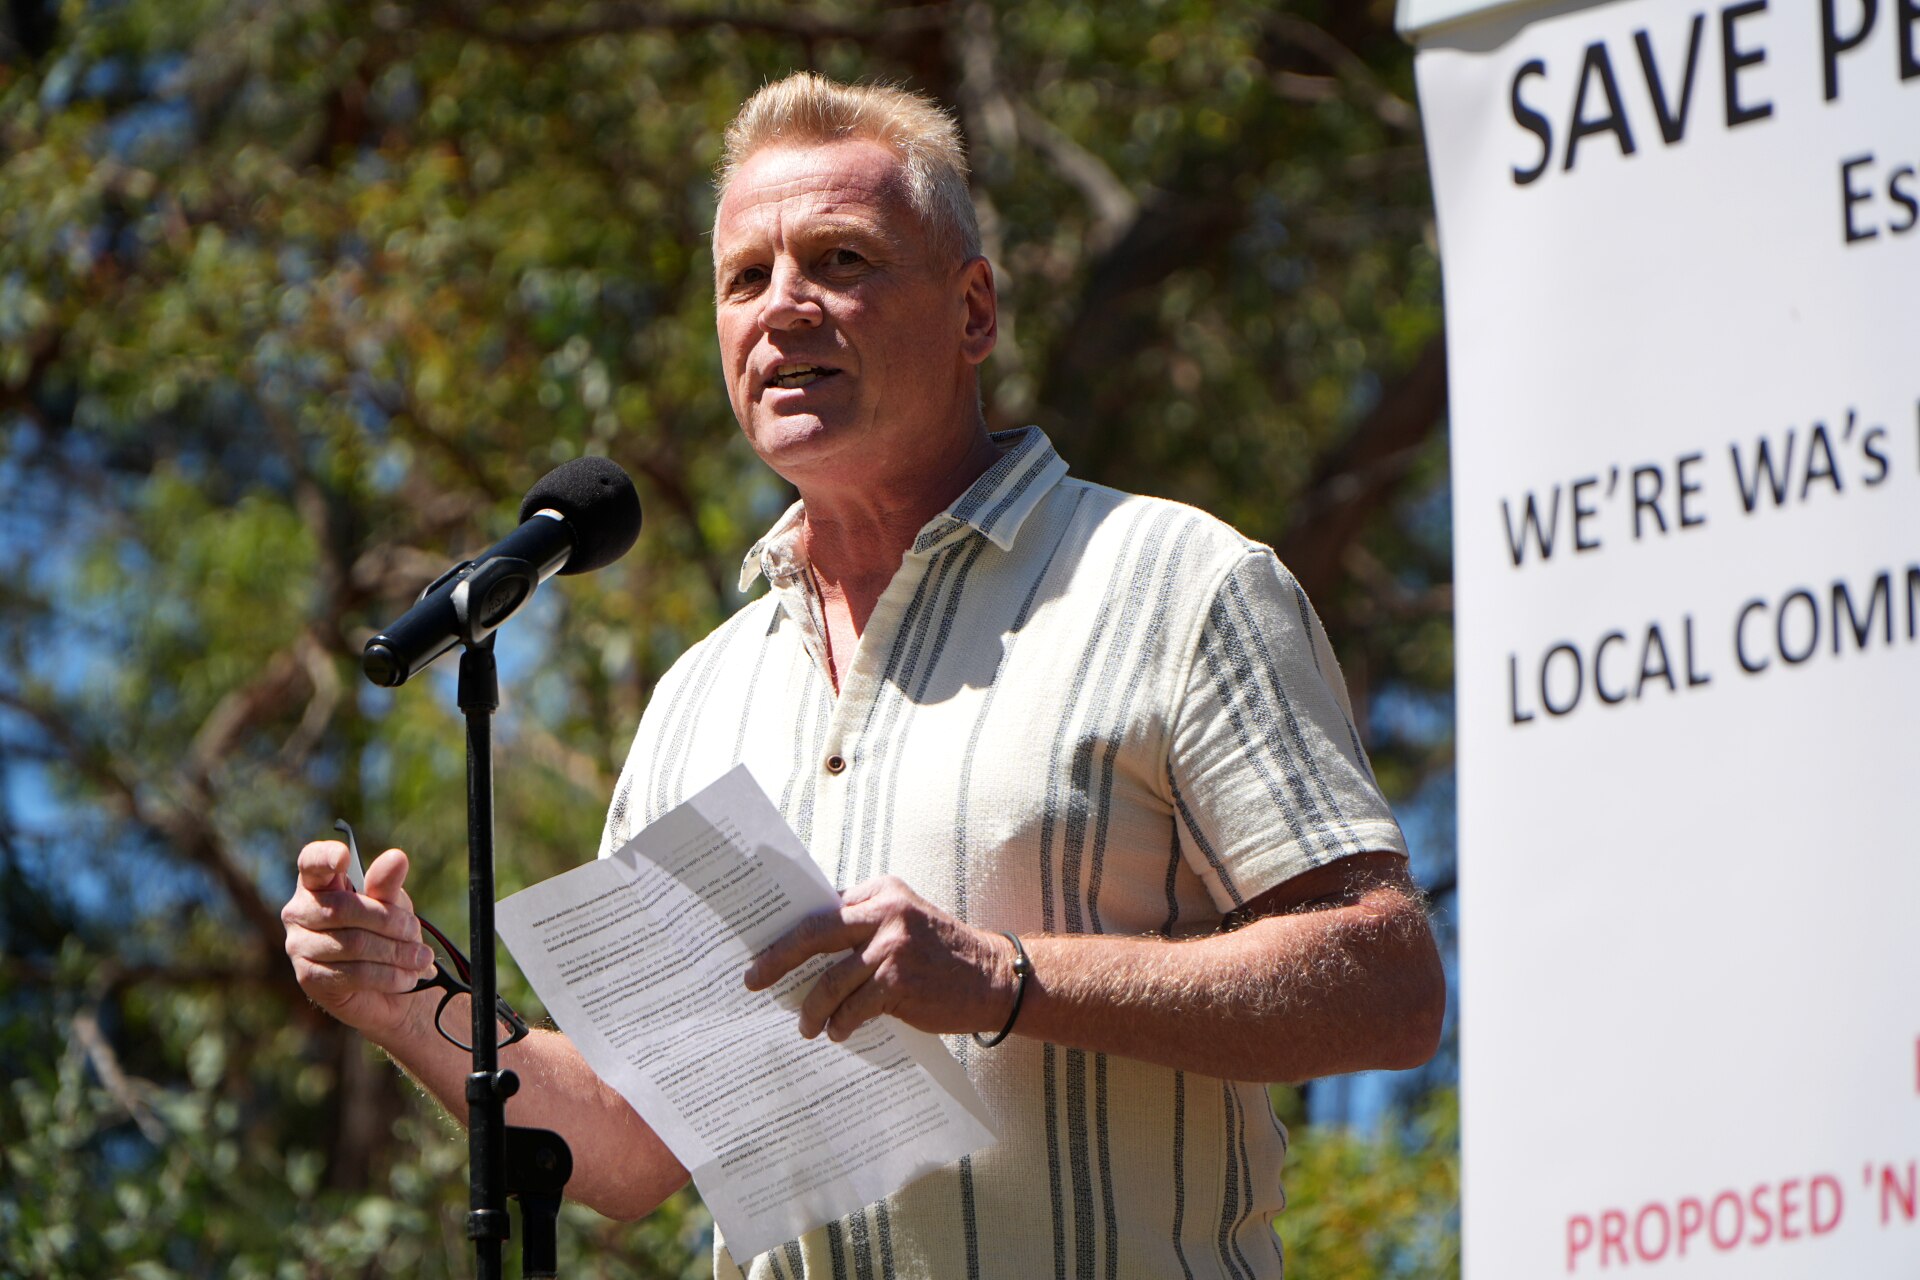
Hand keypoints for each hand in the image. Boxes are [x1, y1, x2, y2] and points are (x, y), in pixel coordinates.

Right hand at [281, 839, 436, 1043]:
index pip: (312, 862)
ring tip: (420, 958)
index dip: (325, 857)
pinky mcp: (308, 977)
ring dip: (396, 952)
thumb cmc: (384, 932)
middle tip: (415, 932)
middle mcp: (300, 911)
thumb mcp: (392, 904)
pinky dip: (389, 975)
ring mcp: (299, 945)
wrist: (385, 984)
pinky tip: (408, 976)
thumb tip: (396, 857)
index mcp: (318, 883)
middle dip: (390, 921)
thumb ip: (388, 884)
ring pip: (354, 943)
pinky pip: (355, 973)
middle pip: (344, 908)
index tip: (345, 856)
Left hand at [742, 874, 1018, 1041]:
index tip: (761, 949)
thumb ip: (863, 925)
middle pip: (814, 932)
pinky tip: (838, 1032)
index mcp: (881, 890)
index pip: (822, 906)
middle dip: (777, 958)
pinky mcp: (900, 980)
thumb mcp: (904, 921)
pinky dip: (841, 1023)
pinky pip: (854, 1007)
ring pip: (831, 979)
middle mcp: (885, 911)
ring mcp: (893, 945)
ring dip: (811, 1008)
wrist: (994, 978)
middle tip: (753, 980)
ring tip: (805, 1025)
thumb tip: (804, 947)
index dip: (787, 930)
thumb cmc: (942, 954)